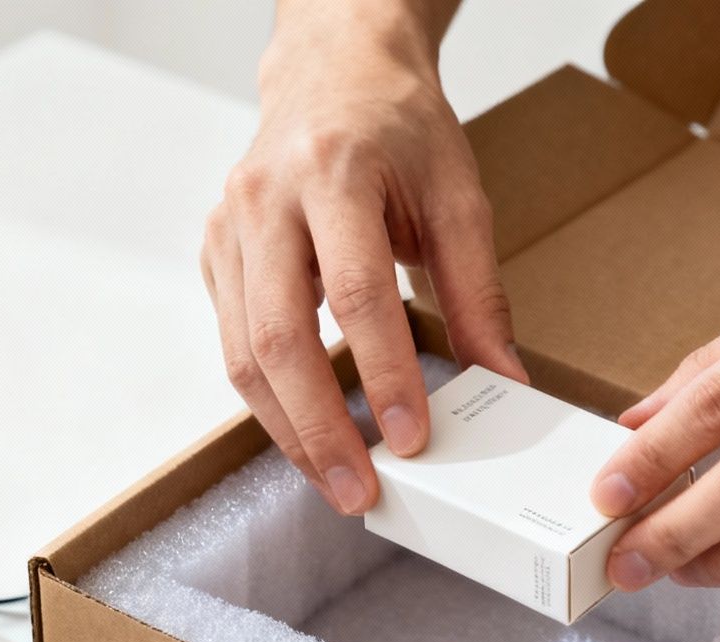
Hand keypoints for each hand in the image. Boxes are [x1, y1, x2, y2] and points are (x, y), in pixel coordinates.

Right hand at [201, 6, 525, 514]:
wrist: (333, 73)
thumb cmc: (398, 130)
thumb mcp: (459, 196)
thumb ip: (478, 293)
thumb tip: (504, 381)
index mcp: (332, 174)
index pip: (356, 294)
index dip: (383, 375)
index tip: (410, 439)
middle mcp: (264, 201)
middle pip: (279, 339)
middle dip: (319, 428)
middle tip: (360, 491)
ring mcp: (228, 228)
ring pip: (242, 354)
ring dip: (287, 430)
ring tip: (334, 481)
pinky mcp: (214, 254)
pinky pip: (234, 344)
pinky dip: (270, 399)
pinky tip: (307, 433)